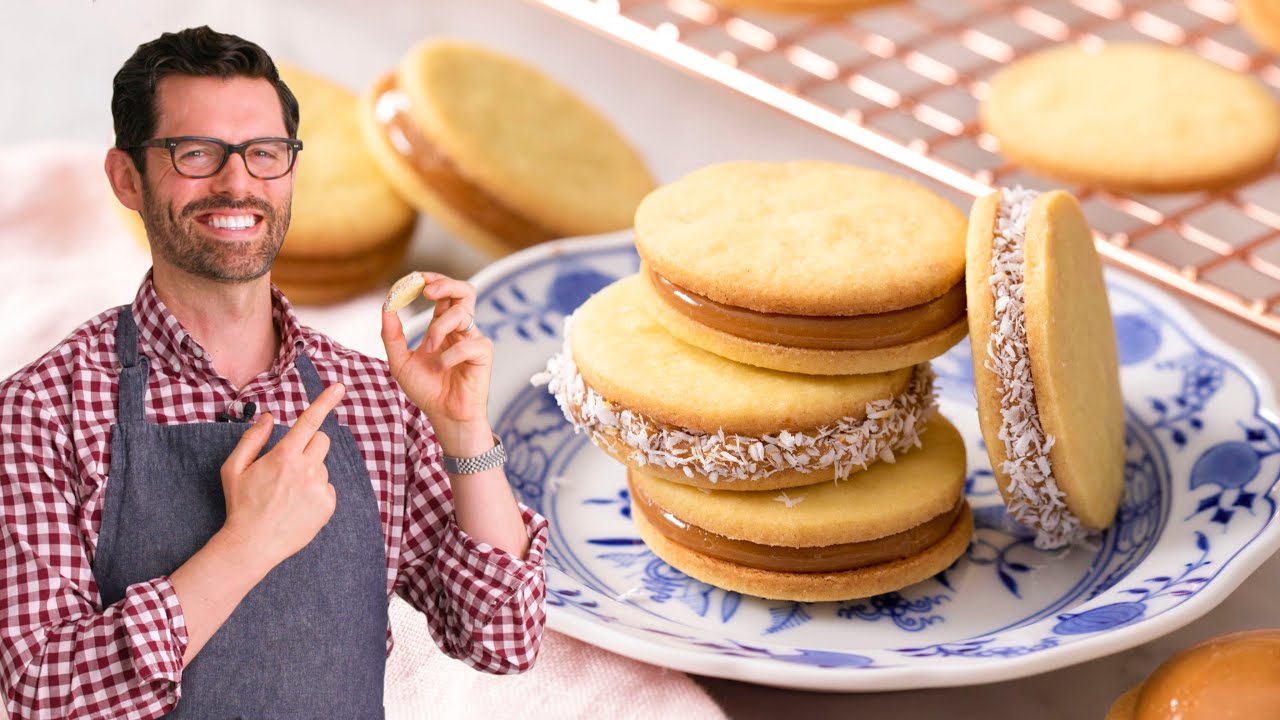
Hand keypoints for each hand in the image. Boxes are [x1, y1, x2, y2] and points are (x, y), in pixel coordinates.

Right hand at [218, 383, 343, 567]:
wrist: (253, 544)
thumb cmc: (241, 504)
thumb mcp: (234, 469)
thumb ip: (252, 439)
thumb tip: (268, 417)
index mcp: (284, 456)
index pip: (309, 421)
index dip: (325, 401)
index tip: (340, 387)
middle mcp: (306, 469)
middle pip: (321, 440)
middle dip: (308, 444)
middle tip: (289, 463)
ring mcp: (319, 488)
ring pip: (322, 465)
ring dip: (310, 471)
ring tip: (287, 493)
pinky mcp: (328, 505)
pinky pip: (327, 487)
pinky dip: (315, 492)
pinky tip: (297, 506)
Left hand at [381, 273, 493, 454]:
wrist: (444, 416)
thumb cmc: (427, 390)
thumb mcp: (400, 362)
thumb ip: (392, 336)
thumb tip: (386, 307)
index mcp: (443, 326)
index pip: (443, 293)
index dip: (432, 281)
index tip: (413, 279)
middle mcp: (460, 329)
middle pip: (465, 291)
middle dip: (446, 284)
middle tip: (427, 289)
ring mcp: (474, 340)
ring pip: (461, 314)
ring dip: (439, 328)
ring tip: (428, 349)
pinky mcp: (484, 354)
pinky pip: (468, 344)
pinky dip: (449, 355)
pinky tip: (443, 369)